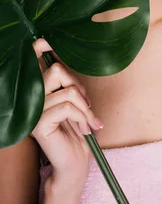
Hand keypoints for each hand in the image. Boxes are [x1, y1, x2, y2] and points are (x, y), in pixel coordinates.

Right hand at [30, 38, 103, 187]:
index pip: (32, 60)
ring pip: (67, 90)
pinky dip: (83, 117)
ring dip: (85, 108)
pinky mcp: (39, 124)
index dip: (40, 46)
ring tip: (89, 123)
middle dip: (78, 86)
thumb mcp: (76, 101)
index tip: (49, 41)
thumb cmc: (78, 129)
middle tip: (86, 105)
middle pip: (55, 70)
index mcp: (39, 90)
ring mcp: (33, 111)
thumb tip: (71, 56)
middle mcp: (31, 98)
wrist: (76, 161)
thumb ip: (68, 83)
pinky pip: (68, 107)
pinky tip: (85, 129)